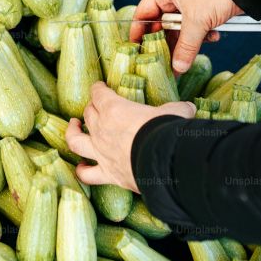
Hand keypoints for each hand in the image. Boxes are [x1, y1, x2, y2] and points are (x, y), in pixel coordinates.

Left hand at [65, 82, 195, 191]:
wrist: (165, 161)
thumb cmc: (167, 131)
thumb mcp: (175, 112)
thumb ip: (178, 109)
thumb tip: (188, 108)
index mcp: (115, 109)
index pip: (99, 94)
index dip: (98, 89)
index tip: (100, 87)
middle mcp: (102, 129)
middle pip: (89, 114)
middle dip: (92, 108)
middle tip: (96, 107)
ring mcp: (101, 152)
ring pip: (76, 140)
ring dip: (73, 131)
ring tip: (74, 125)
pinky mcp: (107, 173)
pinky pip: (87, 174)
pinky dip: (82, 171)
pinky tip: (80, 167)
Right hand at [131, 0, 243, 73]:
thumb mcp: (197, 21)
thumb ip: (185, 46)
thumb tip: (177, 68)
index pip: (143, 14)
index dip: (138, 33)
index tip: (136, 51)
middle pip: (161, 26)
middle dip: (167, 44)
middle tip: (165, 62)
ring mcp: (188, 3)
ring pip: (180, 29)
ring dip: (188, 42)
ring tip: (188, 58)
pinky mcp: (203, 10)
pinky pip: (195, 28)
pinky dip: (202, 36)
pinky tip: (212, 38)